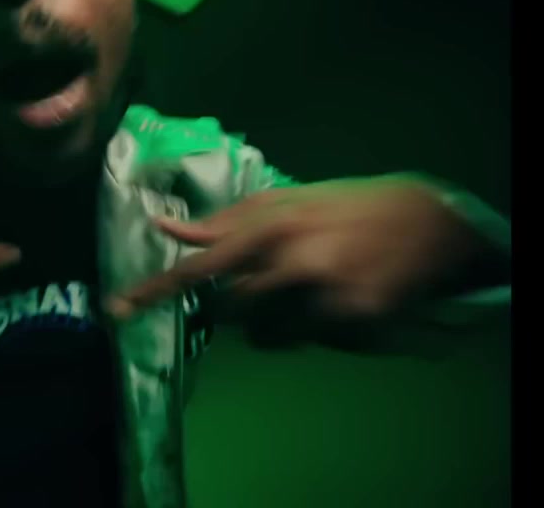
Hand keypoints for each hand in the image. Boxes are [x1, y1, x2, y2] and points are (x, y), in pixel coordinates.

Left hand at [107, 177, 489, 349]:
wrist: (426, 221)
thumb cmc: (343, 206)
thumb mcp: (284, 201)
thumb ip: (225, 220)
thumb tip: (165, 225)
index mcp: (271, 228)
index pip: (201, 266)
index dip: (157, 289)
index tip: (117, 310)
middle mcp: (294, 263)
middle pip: (230, 313)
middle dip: (234, 309)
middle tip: (263, 287)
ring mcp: (326, 297)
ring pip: (267, 337)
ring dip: (274, 324)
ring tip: (307, 290)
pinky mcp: (355, 323)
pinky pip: (311, 343)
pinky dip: (316, 329)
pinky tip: (340, 298)